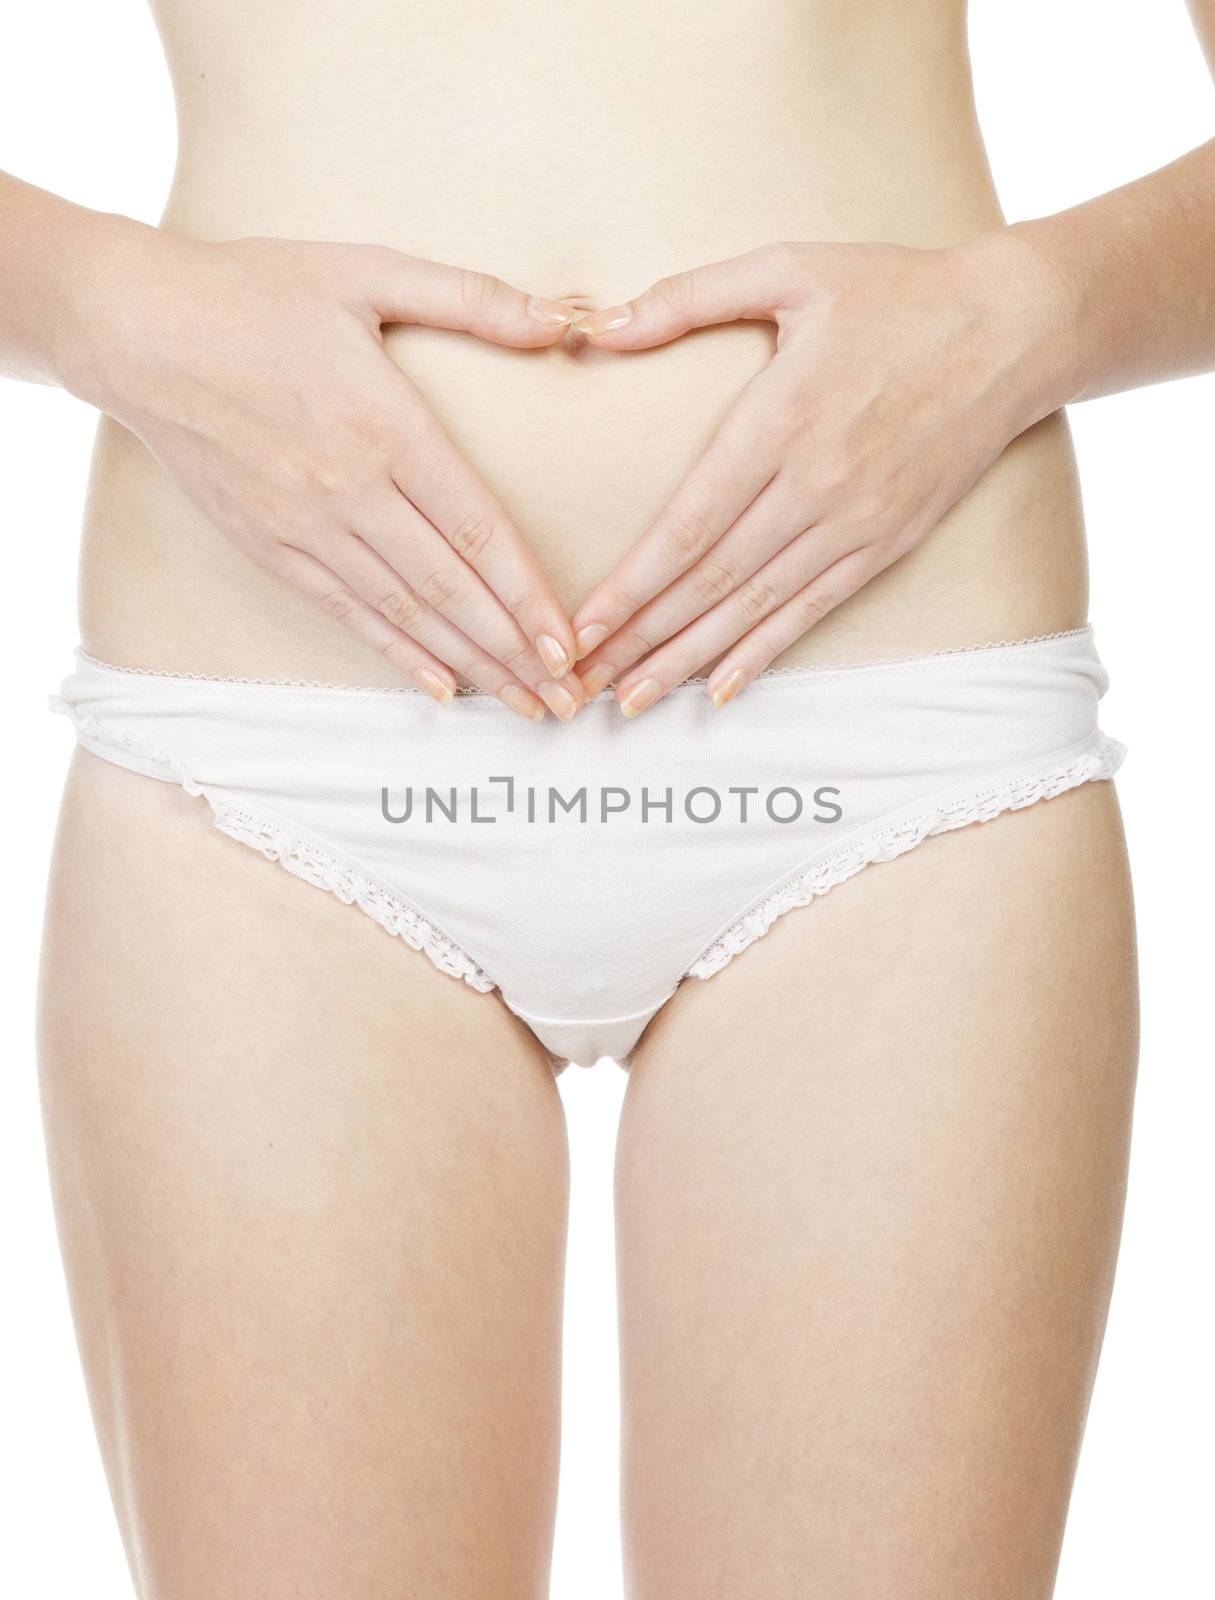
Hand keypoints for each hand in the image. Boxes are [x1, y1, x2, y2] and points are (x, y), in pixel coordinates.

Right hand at [71, 227, 587, 719]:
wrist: (137, 329)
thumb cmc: (256, 292)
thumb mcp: (368, 270)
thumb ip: (473, 298)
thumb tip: (565, 318)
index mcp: (387, 425)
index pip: (477, 528)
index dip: (528, 593)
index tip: (568, 642)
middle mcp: (349, 489)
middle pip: (450, 587)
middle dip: (515, 651)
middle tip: (566, 698)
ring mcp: (305, 526)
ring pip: (404, 612)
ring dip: (469, 665)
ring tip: (522, 706)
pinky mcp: (269, 547)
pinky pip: (346, 613)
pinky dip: (397, 654)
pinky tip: (439, 688)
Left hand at [568, 236, 1065, 713]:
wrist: (1011, 329)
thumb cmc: (893, 292)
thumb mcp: (789, 268)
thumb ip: (688, 296)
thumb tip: (597, 323)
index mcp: (780, 420)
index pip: (689, 524)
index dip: (632, 584)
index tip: (583, 626)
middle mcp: (816, 484)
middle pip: (711, 581)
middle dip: (641, 638)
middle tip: (584, 683)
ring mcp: (855, 522)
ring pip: (756, 608)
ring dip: (689, 659)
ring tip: (635, 701)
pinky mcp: (888, 542)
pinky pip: (814, 610)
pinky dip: (765, 652)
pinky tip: (722, 689)